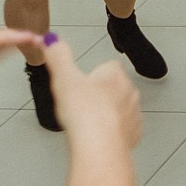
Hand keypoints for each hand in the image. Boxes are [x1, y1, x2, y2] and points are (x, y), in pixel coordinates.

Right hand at [42, 34, 142, 148]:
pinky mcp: (134, 135)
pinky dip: (113, 131)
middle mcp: (130, 92)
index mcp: (115, 75)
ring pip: (121, 108)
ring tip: (88, 122)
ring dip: (108, 112)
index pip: (109, 66)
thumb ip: (58, 57)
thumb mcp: (64, 78)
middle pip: (116, 87)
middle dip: (101, 93)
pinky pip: (124, 129)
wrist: (99, 146)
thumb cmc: (83, 112)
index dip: (94, 73)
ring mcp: (134, 114)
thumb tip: (51, 39)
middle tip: (82, 104)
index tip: (82, 82)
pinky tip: (98, 136)